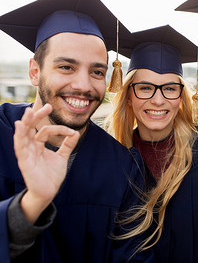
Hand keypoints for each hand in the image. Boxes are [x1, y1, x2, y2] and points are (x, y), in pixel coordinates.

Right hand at [14, 104, 79, 223]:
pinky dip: (19, 136)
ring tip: (28, 112)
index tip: (71, 131)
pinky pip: (20, 147)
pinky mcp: (24, 161)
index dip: (59, 129)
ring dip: (25, 123)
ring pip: (23, 135)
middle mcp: (30, 147)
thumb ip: (67, 145)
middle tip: (47, 106)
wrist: (49, 192)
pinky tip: (19, 126)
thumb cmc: (52, 175)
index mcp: (38, 145)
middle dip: (37, 116)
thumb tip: (76, 132)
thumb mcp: (62, 157)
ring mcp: (26, 154)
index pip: (45, 130)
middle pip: (31, 127)